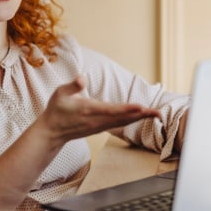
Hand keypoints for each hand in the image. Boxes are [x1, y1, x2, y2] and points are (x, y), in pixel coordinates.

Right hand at [38, 75, 160, 146]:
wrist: (52, 132)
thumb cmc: (56, 110)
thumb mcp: (59, 94)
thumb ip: (72, 86)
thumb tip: (82, 78)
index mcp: (88, 110)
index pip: (111, 110)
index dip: (127, 109)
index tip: (140, 107)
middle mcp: (97, 120)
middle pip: (123, 118)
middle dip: (141, 115)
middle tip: (158, 113)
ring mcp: (99, 126)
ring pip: (123, 122)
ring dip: (140, 118)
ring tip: (156, 114)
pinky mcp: (100, 128)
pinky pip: (120, 124)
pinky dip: (132, 120)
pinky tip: (141, 116)